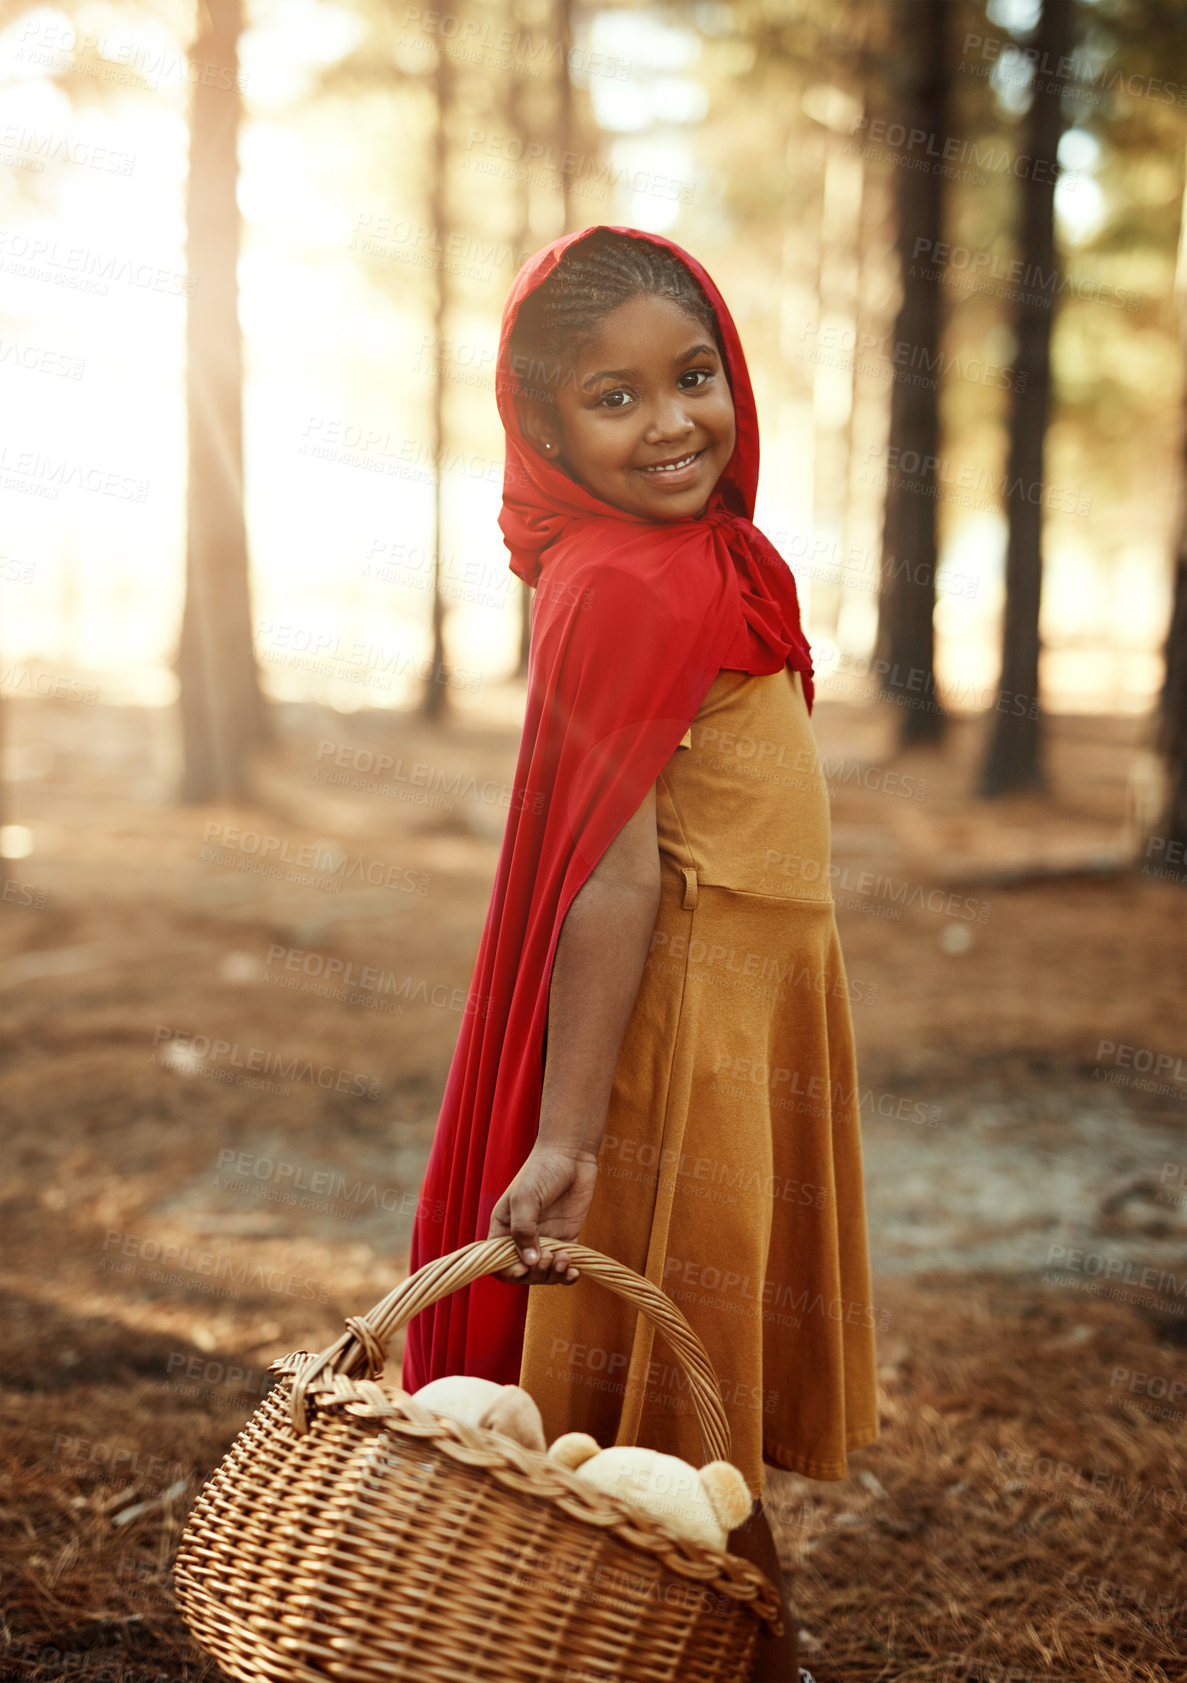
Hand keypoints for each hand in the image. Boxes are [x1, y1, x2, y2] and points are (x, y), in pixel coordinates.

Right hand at [488, 1143, 598, 1284]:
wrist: (571, 1154)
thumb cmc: (541, 1171)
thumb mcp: (525, 1198)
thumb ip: (523, 1229)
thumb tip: (528, 1262)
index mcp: (504, 1228)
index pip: (498, 1263)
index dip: (509, 1271)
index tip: (523, 1267)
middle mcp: (523, 1238)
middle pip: (524, 1272)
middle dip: (536, 1273)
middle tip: (548, 1256)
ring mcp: (545, 1240)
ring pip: (545, 1273)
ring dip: (553, 1274)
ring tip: (564, 1257)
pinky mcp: (566, 1239)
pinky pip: (564, 1267)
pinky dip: (568, 1275)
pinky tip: (574, 1271)